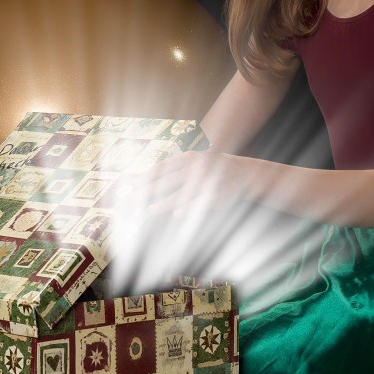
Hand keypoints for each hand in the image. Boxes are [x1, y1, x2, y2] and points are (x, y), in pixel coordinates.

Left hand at [118, 151, 244, 218]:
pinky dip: (188, 208)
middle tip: (131, 199)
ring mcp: (205, 180)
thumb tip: (146, 175)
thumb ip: (173, 168)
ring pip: (181, 193)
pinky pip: (199, 202)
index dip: (144, 176)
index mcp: (188, 158)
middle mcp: (195, 168)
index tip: (129, 184)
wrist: (244, 172)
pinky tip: (177, 214)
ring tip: (150, 210)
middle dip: (147, 190)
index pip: (161, 168)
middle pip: (166, 181)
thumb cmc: (213, 168)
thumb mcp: (194, 161)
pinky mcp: (215, 194)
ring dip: (164, 203)